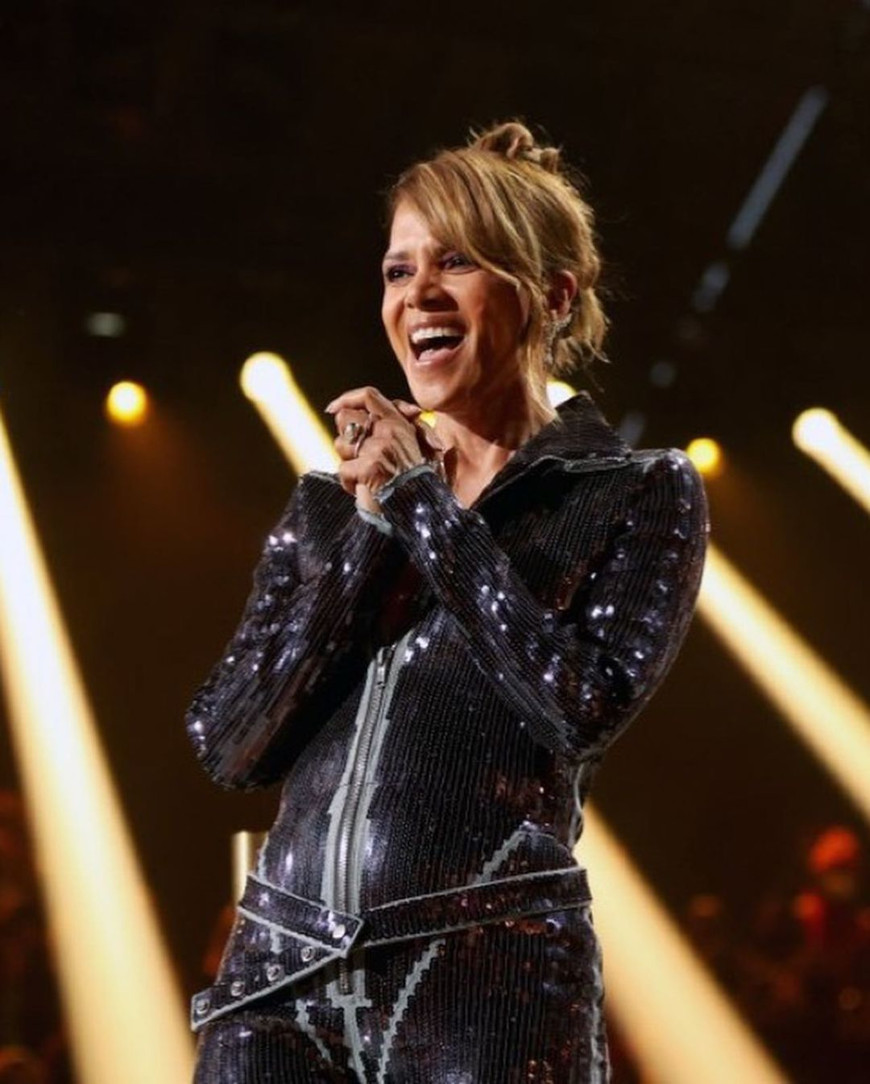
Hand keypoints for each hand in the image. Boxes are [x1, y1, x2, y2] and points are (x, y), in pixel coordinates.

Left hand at [326, 386, 439, 512]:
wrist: (418, 509)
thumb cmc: (412, 481)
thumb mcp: (411, 445)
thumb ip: (392, 425)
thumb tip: (377, 410)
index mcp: (399, 423)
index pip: (369, 397)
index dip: (348, 398)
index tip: (332, 407)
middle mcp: (390, 431)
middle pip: (346, 418)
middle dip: (346, 439)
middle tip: (357, 455)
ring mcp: (380, 448)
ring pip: (341, 444)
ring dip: (348, 463)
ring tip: (366, 475)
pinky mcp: (370, 467)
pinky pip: (344, 469)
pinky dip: (350, 484)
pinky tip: (365, 489)